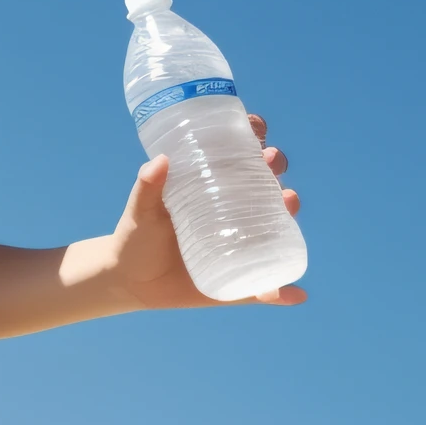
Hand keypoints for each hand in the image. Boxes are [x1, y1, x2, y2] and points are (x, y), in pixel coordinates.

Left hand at [108, 112, 303, 308]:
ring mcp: (239, 244)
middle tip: (270, 163)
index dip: (256, 140)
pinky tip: (296, 294)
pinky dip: (283, 292)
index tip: (258, 130)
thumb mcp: (140, 212)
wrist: (129, 281)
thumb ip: (146, 188)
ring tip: (288, 201)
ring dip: (289, 211)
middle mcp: (233, 211)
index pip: (240, 156)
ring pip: (274, 225)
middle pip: (265, 181)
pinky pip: (264, 286)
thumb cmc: (136, 238)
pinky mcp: (236, 279)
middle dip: (274, 167)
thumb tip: (160, 160)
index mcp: (212, 187)